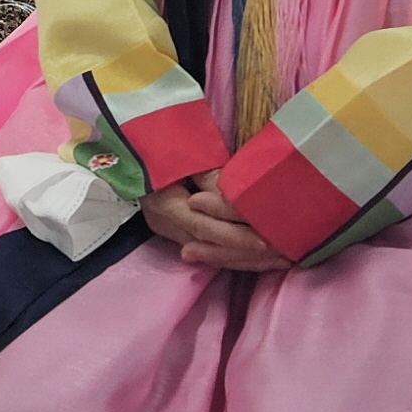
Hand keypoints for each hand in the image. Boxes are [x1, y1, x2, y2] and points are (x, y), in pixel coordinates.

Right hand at [140, 169, 284, 275]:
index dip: (234, 237)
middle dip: (247, 255)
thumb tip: (235, 195)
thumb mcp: (181, 157)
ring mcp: (169, 232)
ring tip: (279, 262)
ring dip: (246, 260)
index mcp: (165, 203)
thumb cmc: (159, 149)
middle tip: (283, 257)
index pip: (203, 227)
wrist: (129, 159)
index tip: (264, 243)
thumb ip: (208, 176)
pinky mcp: (176, 234)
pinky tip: (260, 261)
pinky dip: (235, 257)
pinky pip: (209, 251)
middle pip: (210, 247)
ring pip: (211, 254)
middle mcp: (166, 224)